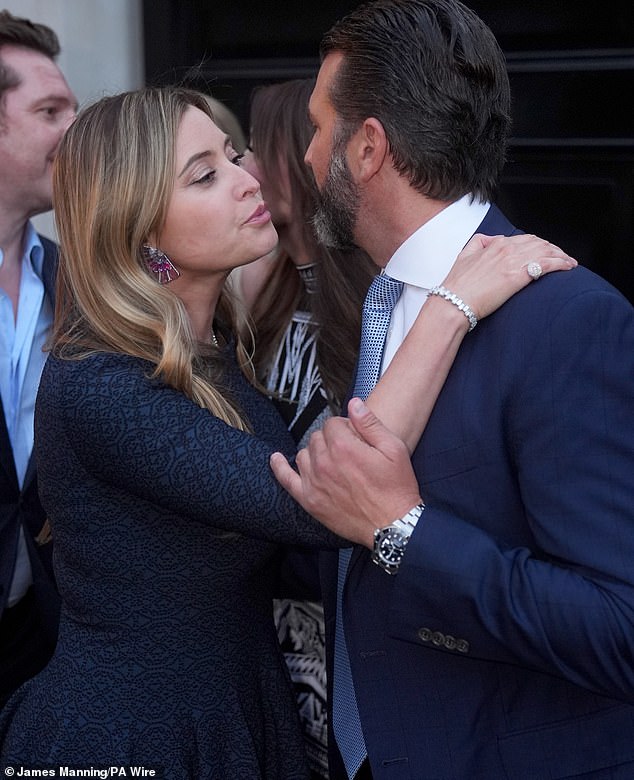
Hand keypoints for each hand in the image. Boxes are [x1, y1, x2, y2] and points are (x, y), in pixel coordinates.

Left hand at [270, 398, 421, 547]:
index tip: (355, 436)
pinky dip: (279, 467)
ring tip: (332, 461)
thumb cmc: (396, 489)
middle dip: (331, 439)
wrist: (393, 525)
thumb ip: (370, 423)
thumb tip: (354, 404)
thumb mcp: (394, 449)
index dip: (346, 427)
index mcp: (344, 448)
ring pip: (304, 454)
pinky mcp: (310, 501)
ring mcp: (314, 482)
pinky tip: (276, 459)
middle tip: (348, 451)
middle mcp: (324, 463)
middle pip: (317, 437)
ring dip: (315, 453)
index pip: (332, 423)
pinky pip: (286, 479)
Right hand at [442, 233, 576, 319]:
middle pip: (539, 243)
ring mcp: (514, 261)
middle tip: (561, 257)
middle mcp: (506, 249)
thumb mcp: (464, 256)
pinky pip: (547, 264)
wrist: (454, 302)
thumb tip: (489, 239)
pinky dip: (561, 263)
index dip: (539, 244)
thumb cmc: (457, 285)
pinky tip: (569, 266)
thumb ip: (478, 243)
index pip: (524, 239)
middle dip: (553, 249)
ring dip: (561, 255)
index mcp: (495, 244)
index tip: (545, 251)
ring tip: (569, 262)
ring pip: (546, 251)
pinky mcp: (520, 276)